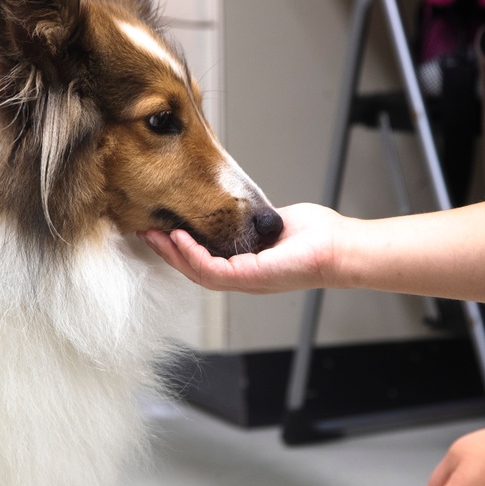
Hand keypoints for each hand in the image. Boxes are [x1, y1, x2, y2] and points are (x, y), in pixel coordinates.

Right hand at [139, 203, 344, 293]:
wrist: (338, 248)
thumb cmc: (315, 237)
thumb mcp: (273, 222)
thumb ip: (250, 219)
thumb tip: (236, 205)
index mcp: (245, 265)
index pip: (203, 260)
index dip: (180, 246)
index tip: (162, 226)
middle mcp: (242, 277)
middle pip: (192, 268)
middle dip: (167, 250)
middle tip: (146, 230)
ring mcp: (245, 280)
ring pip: (197, 272)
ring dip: (173, 253)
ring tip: (155, 234)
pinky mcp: (250, 277)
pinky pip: (212, 270)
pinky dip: (193, 254)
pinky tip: (180, 238)